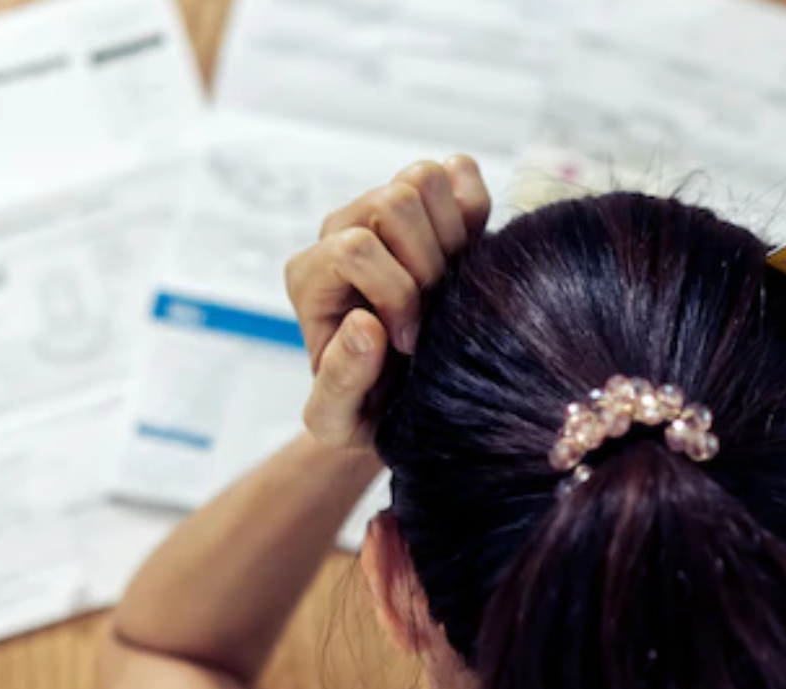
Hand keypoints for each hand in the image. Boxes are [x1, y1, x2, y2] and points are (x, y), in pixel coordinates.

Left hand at [284, 156, 491, 449]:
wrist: (404, 399)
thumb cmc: (368, 408)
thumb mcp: (339, 421)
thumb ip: (339, 384)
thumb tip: (365, 325)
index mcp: (311, 277)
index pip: (357, 248)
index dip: (395, 294)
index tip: (410, 343)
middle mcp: (342, 231)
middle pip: (393, 202)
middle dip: (428, 265)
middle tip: (433, 313)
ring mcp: (386, 212)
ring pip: (423, 178)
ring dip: (451, 237)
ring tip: (449, 286)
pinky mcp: (431, 206)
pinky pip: (460, 170)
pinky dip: (474, 208)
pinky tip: (467, 257)